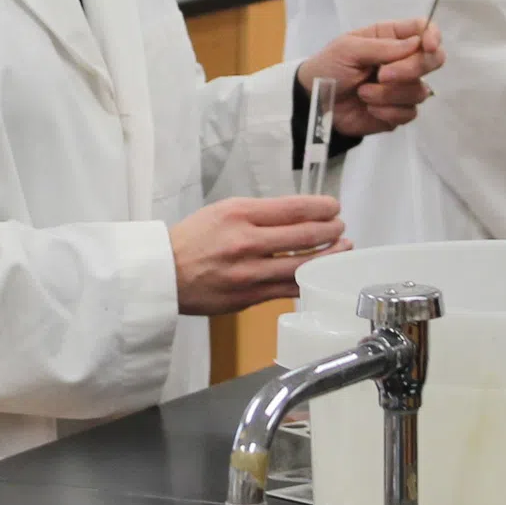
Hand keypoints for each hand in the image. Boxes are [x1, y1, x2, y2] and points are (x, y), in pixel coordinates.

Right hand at [173, 194, 348, 315]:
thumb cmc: (192, 239)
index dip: (321, 207)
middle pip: (304, 236)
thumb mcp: (222, 211)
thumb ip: (258, 214)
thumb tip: (297, 216)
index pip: (294, 208)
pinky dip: (308, 280)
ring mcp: (249, 273)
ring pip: (302, 265)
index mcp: (239, 214)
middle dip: (331, 230)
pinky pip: (288, 289)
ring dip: (328, 256)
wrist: (163, 274)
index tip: (334, 207)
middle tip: (341, 227)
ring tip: (342, 248)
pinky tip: (319, 273)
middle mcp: (246, 242)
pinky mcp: (249, 297)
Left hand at [298, 19, 443, 138]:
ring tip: (362, 93)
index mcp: (390, 38)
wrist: (315, 104)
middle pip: (432, 60)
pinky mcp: (398, 111)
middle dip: (410, 69)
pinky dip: (387, 111)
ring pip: (420, 90)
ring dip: (389, 94)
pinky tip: (369, 108)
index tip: (428, 47)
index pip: (424, 29)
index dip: (432, 36)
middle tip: (382, 75)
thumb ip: (383, 47)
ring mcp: (403, 87)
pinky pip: (409, 112)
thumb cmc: (329, 67)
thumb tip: (418, 43)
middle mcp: (402, 60)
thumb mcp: (348, 49)